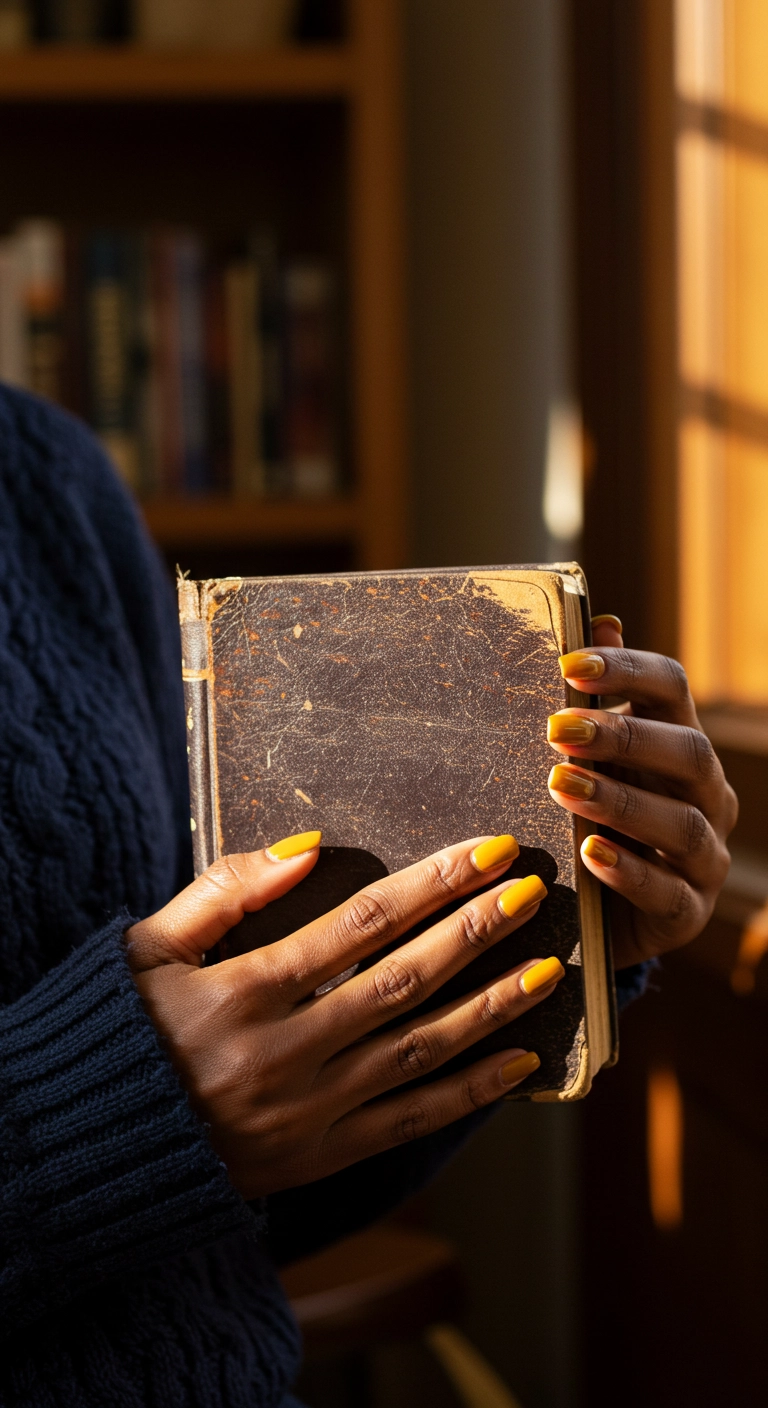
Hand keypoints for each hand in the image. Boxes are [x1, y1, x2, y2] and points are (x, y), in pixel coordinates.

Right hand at [126, 833, 560, 1197]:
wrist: (89, 1149)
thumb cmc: (122, 1031)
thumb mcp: (148, 949)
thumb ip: (222, 892)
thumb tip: (307, 850)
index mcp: (246, 989)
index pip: (361, 923)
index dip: (432, 883)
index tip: (488, 850)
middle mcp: (288, 1050)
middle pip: (404, 979)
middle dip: (475, 931)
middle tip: (532, 891)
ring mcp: (309, 1110)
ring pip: (420, 1050)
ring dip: (491, 1007)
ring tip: (548, 968)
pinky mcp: (321, 1155)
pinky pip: (409, 1123)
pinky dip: (469, 1095)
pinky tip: (519, 1063)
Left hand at [546, 615, 737, 967]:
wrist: (593, 913)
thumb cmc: (590, 817)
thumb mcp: (586, 759)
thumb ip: (593, 699)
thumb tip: (600, 621)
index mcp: (680, 743)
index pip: (672, 689)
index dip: (626, 671)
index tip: (568, 665)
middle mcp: (707, 795)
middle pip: (688, 752)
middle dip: (622, 736)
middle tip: (556, 729)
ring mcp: (705, 857)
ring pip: (682, 823)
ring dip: (620, 801)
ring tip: (562, 786)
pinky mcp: (688, 913)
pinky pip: (668, 893)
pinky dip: (629, 873)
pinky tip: (589, 854)